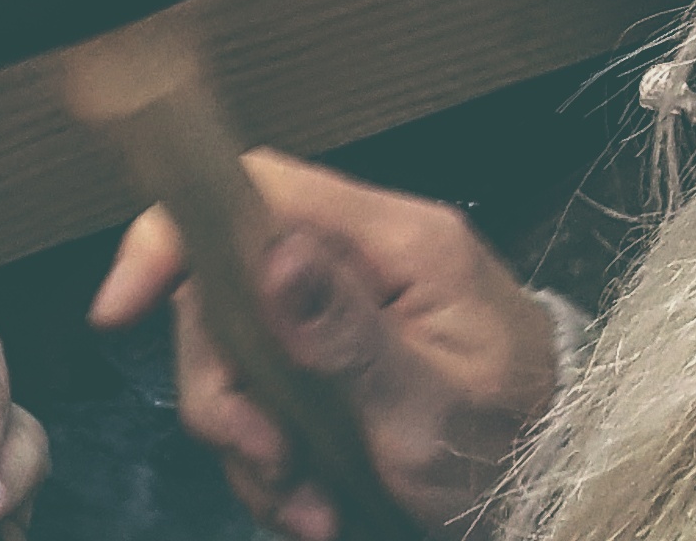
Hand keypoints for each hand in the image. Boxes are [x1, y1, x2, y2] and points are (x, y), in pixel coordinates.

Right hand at [89, 154, 558, 540]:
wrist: (573, 499)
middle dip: (224, 383)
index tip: (122, 308)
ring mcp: (354, 306)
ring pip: (242, 345)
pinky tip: (313, 502)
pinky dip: (275, 455)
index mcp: (398, 242)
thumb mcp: (431, 416)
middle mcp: (370, 257)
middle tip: (261, 461)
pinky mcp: (346, 353)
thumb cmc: (521, 456)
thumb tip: (272, 252)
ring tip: (302, 505)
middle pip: (231, 281)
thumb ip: (350, 335)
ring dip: (251, 437)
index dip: (174, 234)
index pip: (257, 188)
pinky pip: (271, 386)